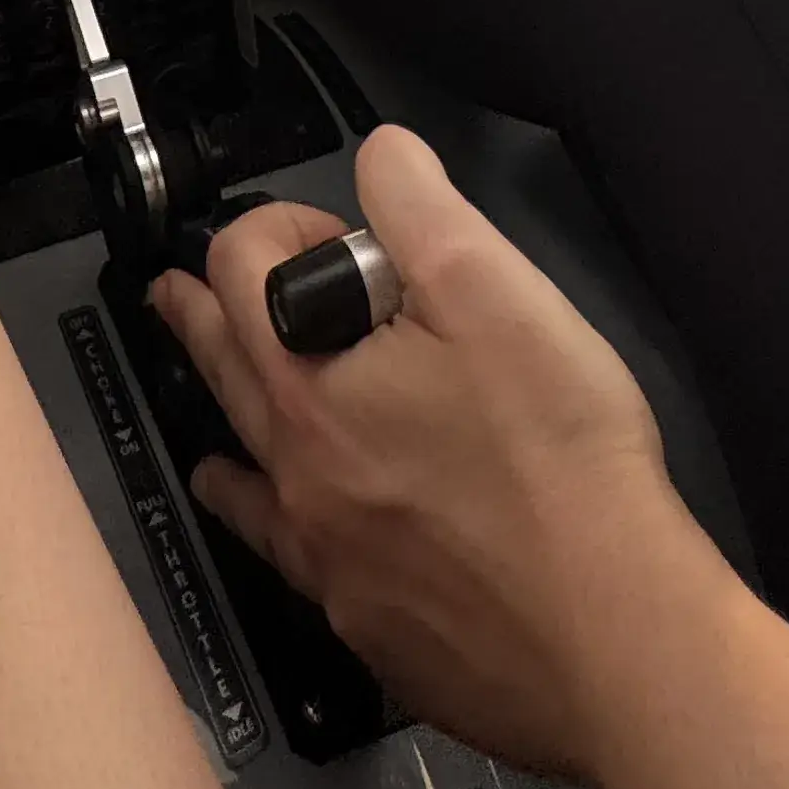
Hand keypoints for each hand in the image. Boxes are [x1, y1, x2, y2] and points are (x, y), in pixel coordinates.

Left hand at [149, 127, 730, 779]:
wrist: (617, 635)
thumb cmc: (557, 457)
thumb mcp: (490, 285)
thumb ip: (419, 203)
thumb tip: (379, 154)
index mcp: (309, 386)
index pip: (239, 269)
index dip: (278, 224)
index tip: (332, 229)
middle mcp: (299, 479)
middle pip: (224, 372)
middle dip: (203, 317)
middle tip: (172, 295)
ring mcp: (331, 563)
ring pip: (252, 480)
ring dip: (229, 431)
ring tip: (204, 434)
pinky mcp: (377, 628)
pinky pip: (298, 564)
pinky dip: (279, 533)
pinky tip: (286, 536)